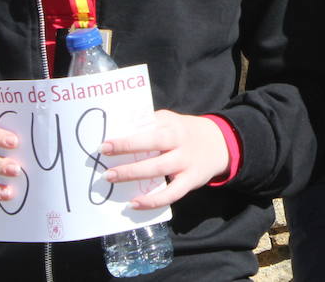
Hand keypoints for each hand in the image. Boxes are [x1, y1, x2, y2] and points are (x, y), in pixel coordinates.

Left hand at [100, 110, 229, 209]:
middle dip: (127, 149)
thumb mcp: (171, 122)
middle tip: (104, 155)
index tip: (105, 144)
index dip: (127, 136)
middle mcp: (179, 141)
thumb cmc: (185, 132)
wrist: (220, 143)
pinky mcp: (190, 181)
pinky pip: (171, 194)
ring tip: (110, 177)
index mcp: (172, 124)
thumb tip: (117, 133)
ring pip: (158, 168)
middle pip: (153, 143)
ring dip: (132, 174)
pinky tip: (134, 204)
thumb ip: (149, 125)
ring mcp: (186, 162)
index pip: (148, 126)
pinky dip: (152, 201)